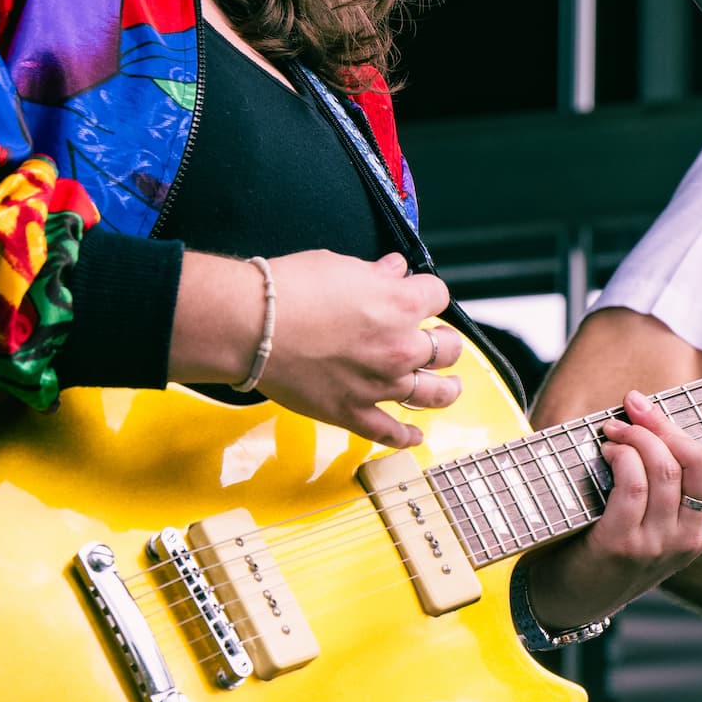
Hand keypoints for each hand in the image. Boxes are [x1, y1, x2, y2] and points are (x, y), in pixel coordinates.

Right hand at [252, 250, 460, 448]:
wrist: (252, 327)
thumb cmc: (290, 290)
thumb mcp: (340, 265)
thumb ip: (376, 273)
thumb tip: (394, 270)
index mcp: (401, 304)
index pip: (438, 295)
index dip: (428, 293)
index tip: (419, 295)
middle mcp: (400, 346)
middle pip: (448, 348)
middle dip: (446, 341)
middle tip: (438, 341)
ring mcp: (381, 384)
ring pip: (435, 393)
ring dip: (447, 389)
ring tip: (450, 386)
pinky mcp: (354, 413)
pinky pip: (391, 432)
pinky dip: (407, 437)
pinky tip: (415, 435)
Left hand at [520, 391, 701, 631]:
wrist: (571, 598)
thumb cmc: (609, 546)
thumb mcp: (652, 519)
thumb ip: (660, 478)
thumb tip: (645, 415)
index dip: (676, 427)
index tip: (645, 407)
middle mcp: (687, 538)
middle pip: (697, 462)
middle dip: (661, 426)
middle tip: (629, 413)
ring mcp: (657, 545)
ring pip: (664, 470)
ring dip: (635, 438)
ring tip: (612, 433)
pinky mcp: (623, 545)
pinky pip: (632, 487)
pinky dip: (621, 459)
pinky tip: (607, 454)